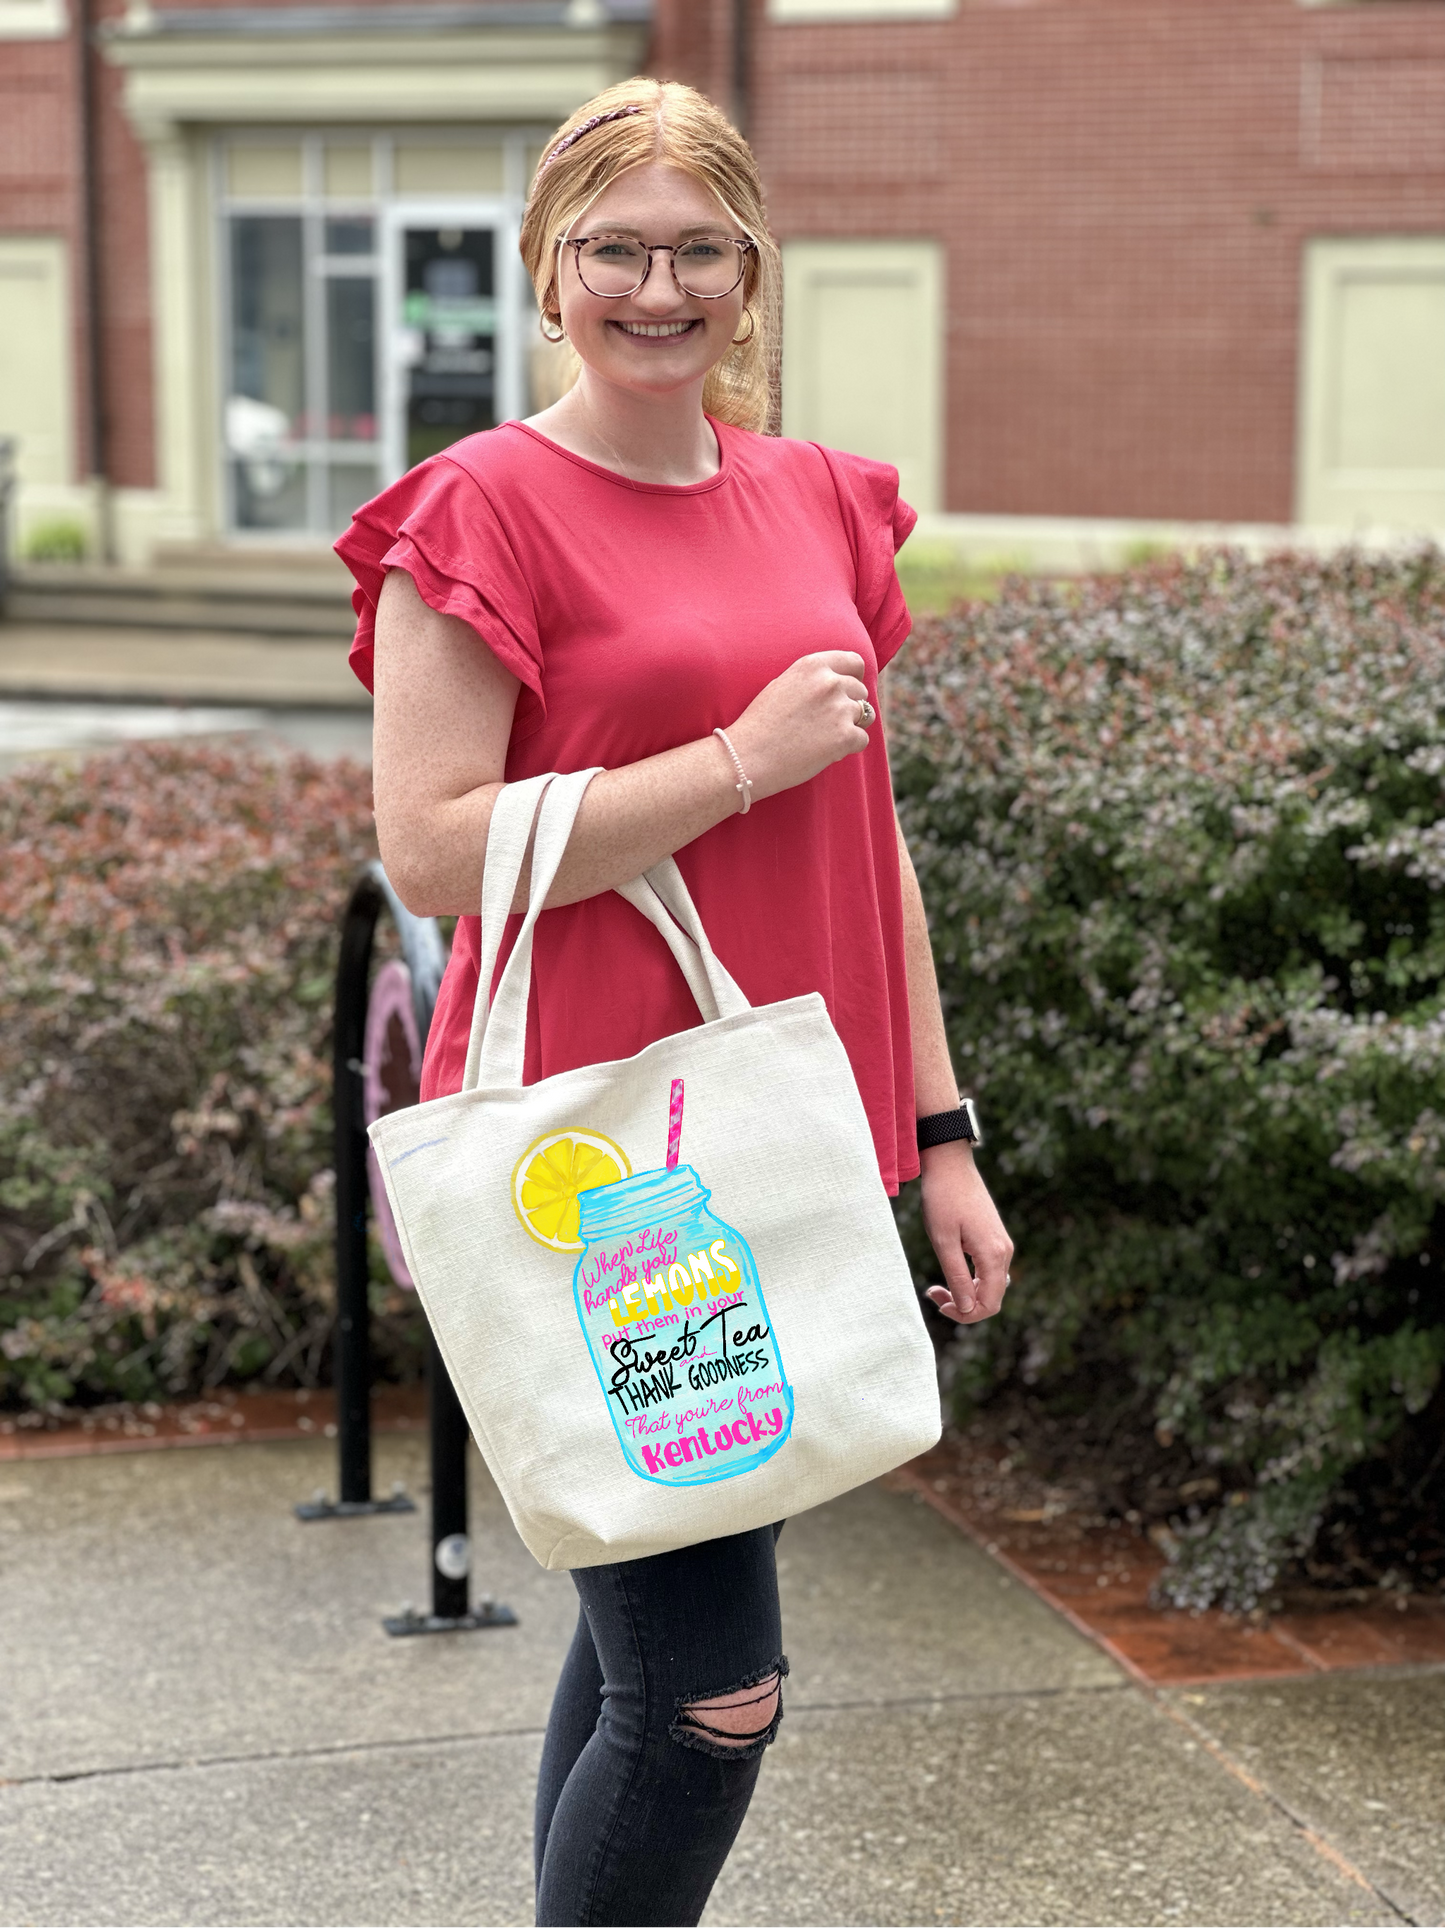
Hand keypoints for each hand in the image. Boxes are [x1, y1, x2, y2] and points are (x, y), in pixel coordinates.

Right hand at [725, 651, 871, 801]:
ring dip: (850, 727)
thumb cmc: (759, 725)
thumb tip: (840, 683)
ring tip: (823, 738)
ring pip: (865, 715)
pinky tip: (825, 752)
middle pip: (860, 691)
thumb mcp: (782, 685)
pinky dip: (848, 748)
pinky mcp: (845, 736)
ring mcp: (839, 709)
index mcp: (813, 665)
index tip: (846, 692)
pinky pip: (862, 739)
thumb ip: (812, 680)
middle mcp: (829, 682)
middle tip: (825, 724)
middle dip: (849, 707)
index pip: (854, 662)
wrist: (746, 756)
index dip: (854, 678)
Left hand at [919, 1141, 1012, 1323]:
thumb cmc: (942, 1199)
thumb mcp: (943, 1241)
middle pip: (992, 1298)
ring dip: (966, 1293)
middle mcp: (1004, 1252)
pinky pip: (988, 1271)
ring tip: (937, 1286)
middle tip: (933, 1294)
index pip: (989, 1304)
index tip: (939, 1305)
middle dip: (964, 1305)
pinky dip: (970, 1280)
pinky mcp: (994, 1238)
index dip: (965, 1314)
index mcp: (993, 1254)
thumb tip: (968, 1309)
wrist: (950, 1164)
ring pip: (990, 1286)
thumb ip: (958, 1277)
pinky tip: (950, 1272)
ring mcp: (1001, 1244)